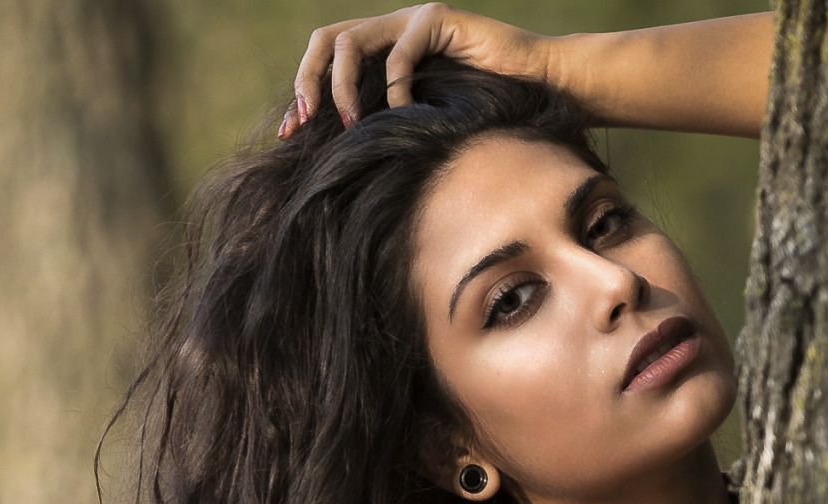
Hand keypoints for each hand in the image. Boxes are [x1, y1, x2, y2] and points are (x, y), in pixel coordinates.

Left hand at [278, 4, 552, 135]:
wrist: (538, 88)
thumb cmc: (479, 114)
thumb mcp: (413, 123)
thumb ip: (377, 124)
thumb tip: (331, 161)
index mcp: (381, 48)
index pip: (325, 59)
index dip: (302, 93)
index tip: (289, 133)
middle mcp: (392, 27)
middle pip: (326, 39)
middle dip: (307, 82)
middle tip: (306, 122)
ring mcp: (413, 19)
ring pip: (350, 42)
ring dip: (342, 88)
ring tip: (354, 125)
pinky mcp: (438, 19)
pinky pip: (399, 54)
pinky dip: (396, 89)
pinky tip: (407, 112)